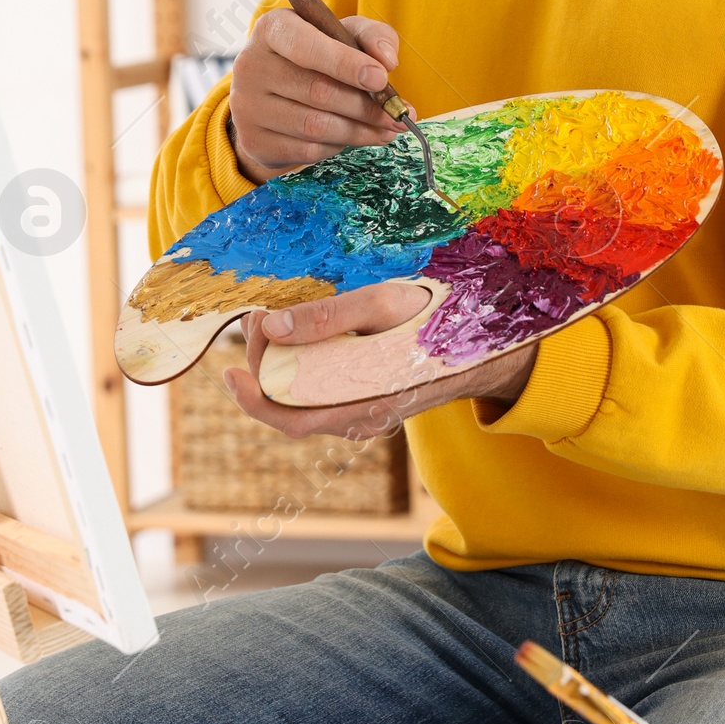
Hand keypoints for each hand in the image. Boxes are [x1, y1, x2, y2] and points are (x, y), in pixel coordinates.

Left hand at [225, 283, 538, 439]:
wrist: (487, 341)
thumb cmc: (437, 319)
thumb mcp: (384, 303)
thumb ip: (328, 315)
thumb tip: (270, 326)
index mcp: (365, 404)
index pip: (289, 417)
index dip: (250, 395)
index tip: (237, 351)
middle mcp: (360, 419)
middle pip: (288, 408)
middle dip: (260, 364)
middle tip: (255, 317)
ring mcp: (363, 414)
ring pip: (302, 402)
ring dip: (277, 365)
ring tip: (268, 321)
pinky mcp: (366, 401)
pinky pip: (320, 393)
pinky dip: (298, 366)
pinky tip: (296, 334)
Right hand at [229, 5, 406, 181]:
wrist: (274, 93)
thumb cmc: (317, 55)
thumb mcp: (343, 33)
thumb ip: (372, 36)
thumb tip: (387, 61)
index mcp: (272, 29)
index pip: (306, 47)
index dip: (345, 64)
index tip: (381, 78)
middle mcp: (251, 64)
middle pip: (317, 91)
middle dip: (365, 106)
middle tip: (396, 115)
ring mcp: (247, 105)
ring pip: (314, 125)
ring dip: (359, 131)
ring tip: (385, 129)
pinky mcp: (252, 139)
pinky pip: (306, 150)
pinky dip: (338, 146)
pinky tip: (352, 137)